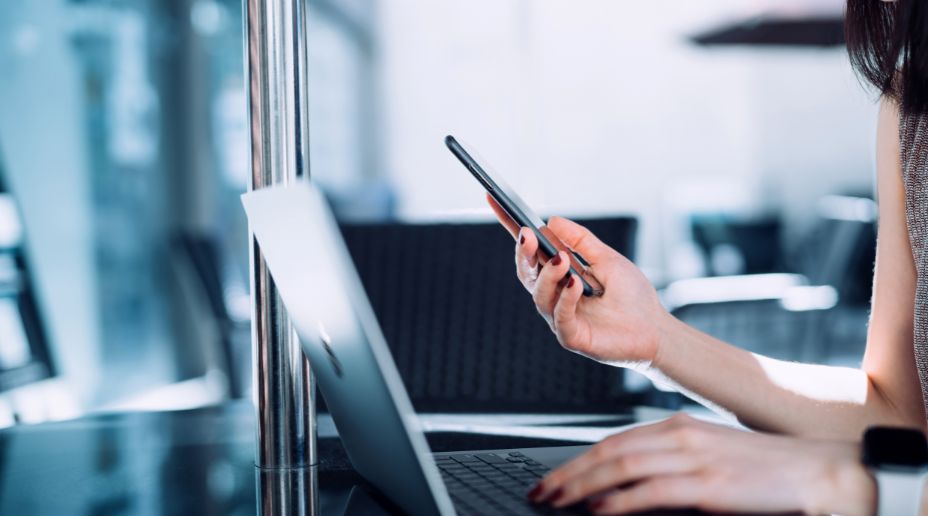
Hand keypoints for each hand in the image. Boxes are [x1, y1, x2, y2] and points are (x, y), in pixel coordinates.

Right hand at [487, 194, 668, 365]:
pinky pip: (560, 317)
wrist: (655, 331)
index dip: (511, 227)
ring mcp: (560, 316)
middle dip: (524, 253)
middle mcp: (554, 294)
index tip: (495, 200)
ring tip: (562, 259)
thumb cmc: (632, 296)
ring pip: (540, 294)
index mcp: (560, 274)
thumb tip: (551, 220)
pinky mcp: (571, 337)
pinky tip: (575, 284)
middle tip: (528, 235)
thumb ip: (581, 241)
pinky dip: (565, 298)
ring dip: (548, 274)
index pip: (531, 250)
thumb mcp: (608, 259)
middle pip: (527, 272)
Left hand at [526, 414, 875, 514]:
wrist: (815, 471)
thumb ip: (666, 463)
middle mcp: (678, 436)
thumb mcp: (705, 456)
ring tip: (556, 502)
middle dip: (567, 474)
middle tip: (539, 492)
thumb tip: (623, 487)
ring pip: (620, 468)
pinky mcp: (708, 485)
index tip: (551, 478)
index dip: (576, 461)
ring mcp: (693, 459)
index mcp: (675, 426)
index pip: (611, 442)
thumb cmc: (759, 469)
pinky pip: (651, 492)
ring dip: (581, 487)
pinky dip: (619, 502)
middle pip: (607, 453)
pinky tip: (597, 511)